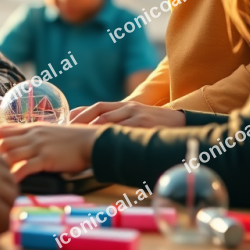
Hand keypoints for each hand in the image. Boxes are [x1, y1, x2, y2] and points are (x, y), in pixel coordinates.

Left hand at [0, 123, 100, 180]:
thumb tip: (21, 147)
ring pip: (11, 152)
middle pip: (2, 140)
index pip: (3, 129)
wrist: (92, 142)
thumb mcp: (50, 134)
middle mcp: (32, 134)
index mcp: (32, 127)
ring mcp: (39, 145)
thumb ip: (34, 138)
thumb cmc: (72, 141)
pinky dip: (15, 175)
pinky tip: (9, 184)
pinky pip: (26, 166)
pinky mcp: (47, 158)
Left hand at [69, 100, 185, 127]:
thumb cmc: (157, 124)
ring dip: (90, 130)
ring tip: (77, 138)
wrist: (182, 123)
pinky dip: (109, 136)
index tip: (66, 121)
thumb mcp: (138, 119)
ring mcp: (135, 114)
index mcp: (125, 105)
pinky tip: (99, 143)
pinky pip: (121, 130)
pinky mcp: (143, 123)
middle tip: (66, 131)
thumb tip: (102, 133)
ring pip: (106, 121)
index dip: (81, 112)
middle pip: (98, 112)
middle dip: (80, 121)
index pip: (97, 106)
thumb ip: (122, 122)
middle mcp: (128, 107)